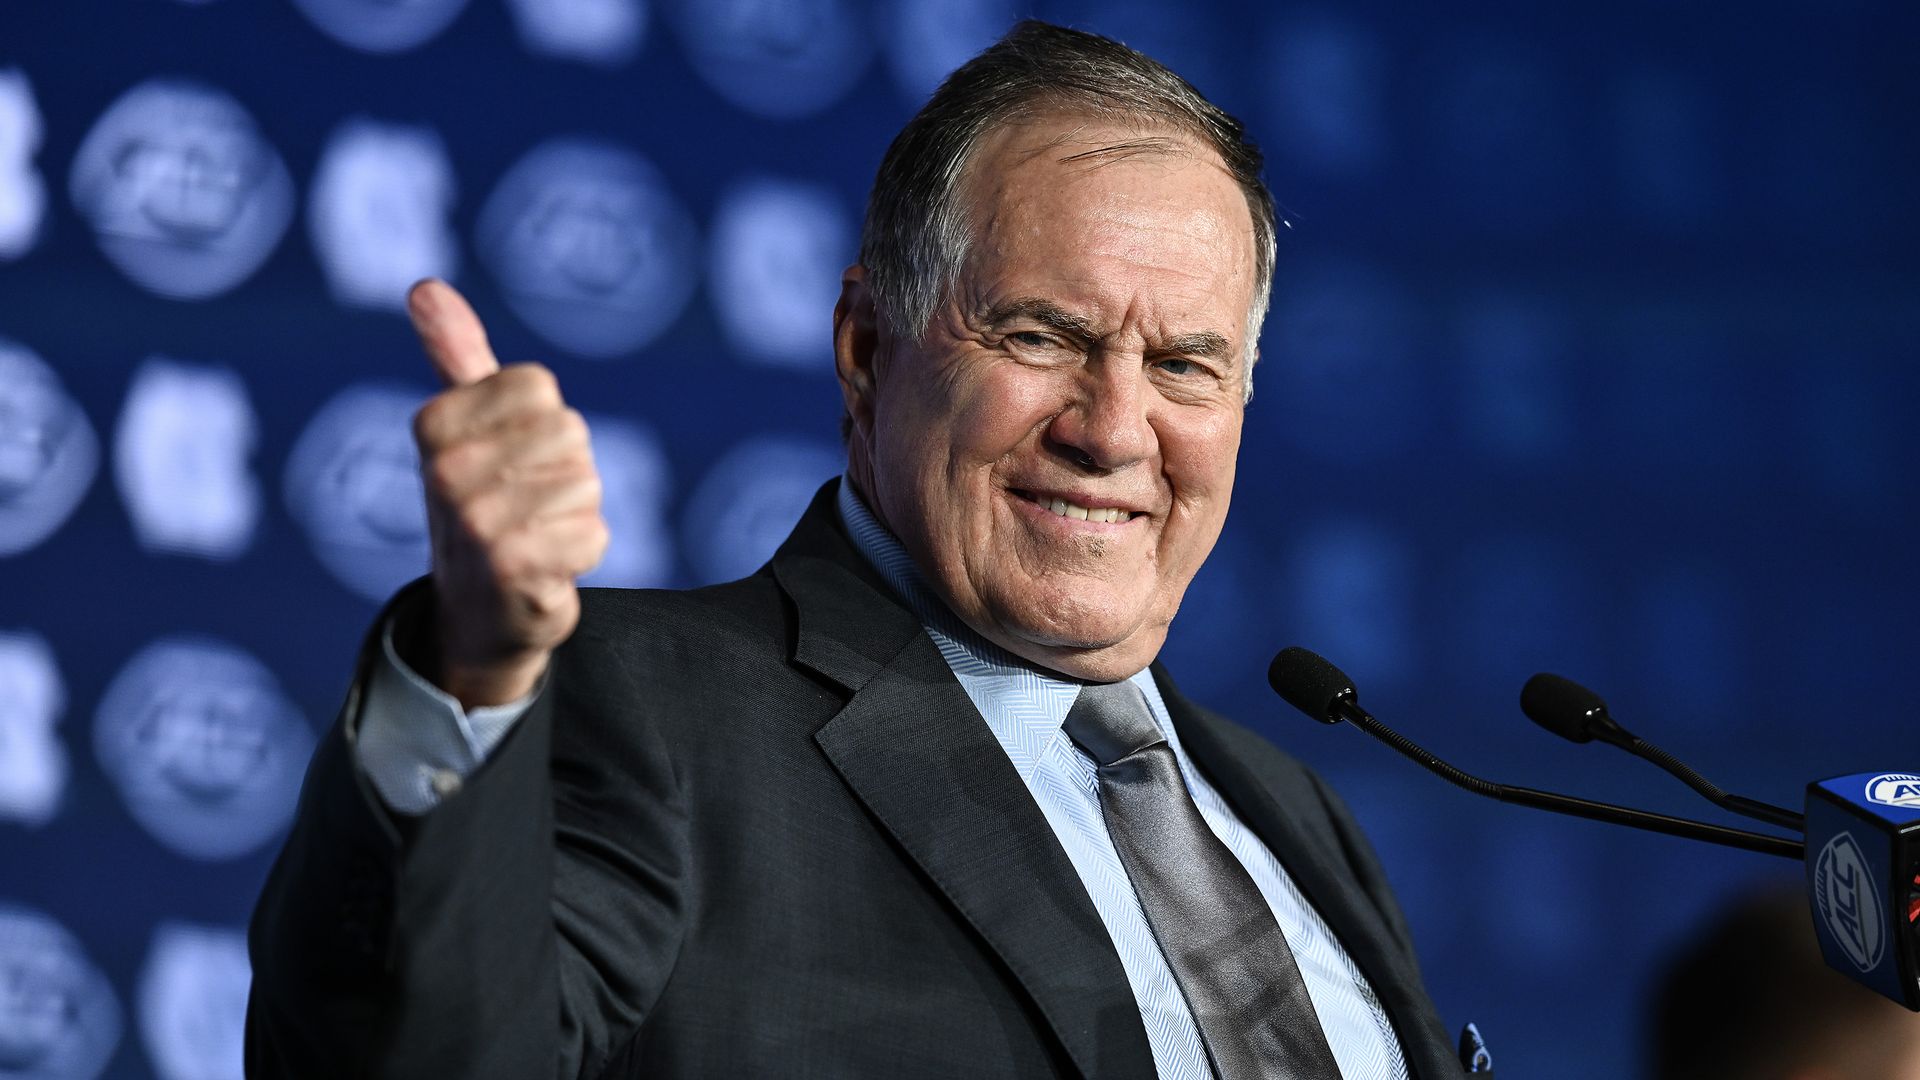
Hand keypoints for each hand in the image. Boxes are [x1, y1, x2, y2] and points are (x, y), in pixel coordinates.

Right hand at [406, 279, 607, 707]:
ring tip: (536, 537)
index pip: (539, 388)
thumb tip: (425, 287)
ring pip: (586, 484)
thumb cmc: (480, 505)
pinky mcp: (514, 567)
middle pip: (571, 433)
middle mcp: (445, 470)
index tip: (512, 459)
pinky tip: (549, 569)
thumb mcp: (463, 427)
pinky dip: (584, 552)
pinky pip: (594, 534)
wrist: (476, 613)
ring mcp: (476, 521)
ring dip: (577, 515)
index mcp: (435, 423)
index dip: (543, 424)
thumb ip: (455, 355)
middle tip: (528, 505)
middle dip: (567, 471)